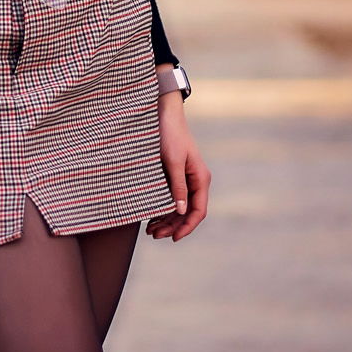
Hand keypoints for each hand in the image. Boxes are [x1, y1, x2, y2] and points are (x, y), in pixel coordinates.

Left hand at [147, 91, 208, 241]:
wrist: (163, 113)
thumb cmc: (170, 135)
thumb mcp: (172, 161)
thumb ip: (177, 186)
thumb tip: (181, 210)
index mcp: (200, 178)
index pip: (198, 210)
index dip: (187, 227)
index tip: (174, 238)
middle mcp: (195, 181)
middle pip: (187, 212)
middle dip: (172, 225)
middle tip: (154, 235)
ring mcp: (185, 178)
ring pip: (178, 206)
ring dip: (166, 219)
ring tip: (150, 230)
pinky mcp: (174, 174)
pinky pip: (171, 197)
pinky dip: (162, 208)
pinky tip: (151, 216)